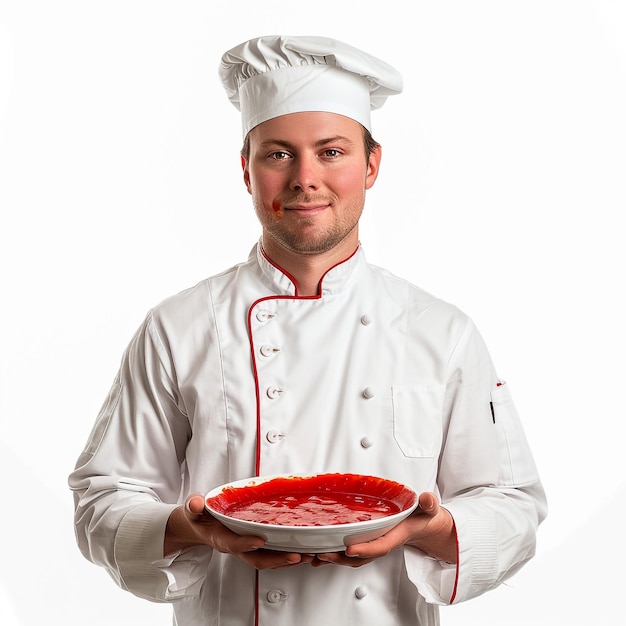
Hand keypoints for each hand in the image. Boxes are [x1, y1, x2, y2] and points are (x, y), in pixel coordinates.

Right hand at [164, 493, 316, 569]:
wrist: (200, 526)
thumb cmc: (200, 516)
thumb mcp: (193, 509)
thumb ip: (194, 506)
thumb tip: (195, 503)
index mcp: (220, 538)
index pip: (233, 544)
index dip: (246, 543)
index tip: (259, 540)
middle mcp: (236, 546)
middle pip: (257, 559)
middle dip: (277, 560)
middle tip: (296, 556)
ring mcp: (247, 548)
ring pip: (268, 559)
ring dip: (287, 559)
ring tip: (308, 555)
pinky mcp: (256, 545)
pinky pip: (272, 553)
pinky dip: (287, 554)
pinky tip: (303, 549)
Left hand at [312, 492, 456, 567]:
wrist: (425, 527)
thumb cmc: (424, 517)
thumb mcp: (429, 509)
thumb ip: (429, 504)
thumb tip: (427, 498)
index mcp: (397, 536)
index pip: (380, 546)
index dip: (365, 549)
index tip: (350, 549)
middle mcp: (382, 543)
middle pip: (361, 556)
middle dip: (340, 558)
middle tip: (321, 553)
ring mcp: (374, 545)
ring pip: (352, 558)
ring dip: (333, 559)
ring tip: (314, 556)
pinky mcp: (367, 543)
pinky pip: (349, 553)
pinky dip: (334, 555)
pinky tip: (318, 554)